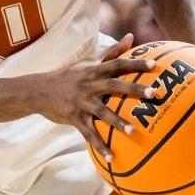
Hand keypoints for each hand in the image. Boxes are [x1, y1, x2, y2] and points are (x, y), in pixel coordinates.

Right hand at [35, 34, 156, 161]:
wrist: (39, 90)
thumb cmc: (69, 75)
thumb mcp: (88, 61)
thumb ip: (111, 51)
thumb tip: (130, 37)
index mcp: (94, 71)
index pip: (118, 64)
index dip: (136, 64)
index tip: (154, 65)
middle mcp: (90, 85)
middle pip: (115, 86)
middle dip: (135, 90)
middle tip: (154, 94)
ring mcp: (82, 102)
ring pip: (102, 112)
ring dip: (118, 122)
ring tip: (133, 132)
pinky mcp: (75, 118)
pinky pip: (89, 134)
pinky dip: (100, 146)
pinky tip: (112, 158)